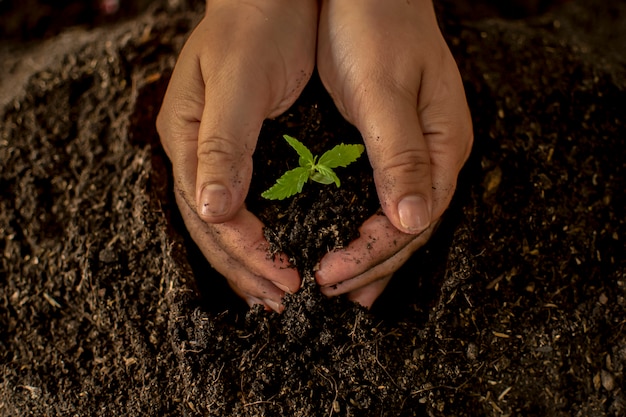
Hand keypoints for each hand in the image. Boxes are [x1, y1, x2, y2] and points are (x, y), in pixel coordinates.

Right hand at [156, 0, 317, 310]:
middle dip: (247, 268)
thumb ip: (224, 143)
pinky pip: (241, 205)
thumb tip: (212, 211)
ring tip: (276, 292)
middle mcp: (193, 151)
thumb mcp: (240, 81)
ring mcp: (212, 152)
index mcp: (185, 137)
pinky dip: (257, 235)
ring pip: (222, 223)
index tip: (284, 278)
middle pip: (210, 227)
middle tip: (284, 301)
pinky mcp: (237, 149)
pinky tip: (273, 251)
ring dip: (249, 261)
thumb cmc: (257, 26)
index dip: (245, 252)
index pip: (207, 214)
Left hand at [316, 0, 472, 305]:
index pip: (414, 220)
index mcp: (443, 144)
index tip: (331, 275)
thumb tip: (413, 222)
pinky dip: (365, 229)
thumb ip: (400, 155)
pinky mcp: (395, 143)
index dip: (373, 254)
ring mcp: (418, 150)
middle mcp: (436, 154)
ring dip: (371, 257)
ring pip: (398, 219)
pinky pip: (383, 199)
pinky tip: (349, 244)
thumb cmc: (375, 26)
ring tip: (343, 289)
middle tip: (331, 292)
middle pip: (410, 228)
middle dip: (371, 265)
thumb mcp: (384, 91)